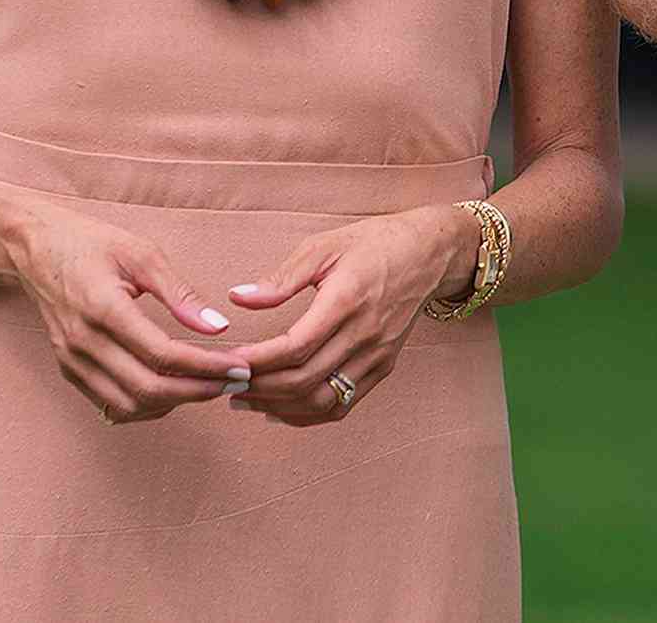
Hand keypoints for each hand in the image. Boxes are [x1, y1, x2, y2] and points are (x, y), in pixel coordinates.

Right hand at [8, 201, 247, 423]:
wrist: (35, 248)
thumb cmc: (92, 243)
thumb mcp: (142, 253)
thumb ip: (181, 293)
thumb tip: (218, 326)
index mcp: (103, 309)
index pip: (162, 355)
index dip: (206, 366)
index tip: (239, 366)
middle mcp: (83, 342)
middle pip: (147, 389)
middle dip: (198, 391)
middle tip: (234, 380)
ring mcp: (71, 360)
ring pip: (128, 405)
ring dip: (173, 403)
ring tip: (208, 385)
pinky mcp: (68, 369)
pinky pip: (110, 403)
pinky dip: (146, 405)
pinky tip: (173, 389)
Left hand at [225, 206, 474, 424]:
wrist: (428, 253)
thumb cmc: (373, 244)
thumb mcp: (324, 246)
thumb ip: (282, 278)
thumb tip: (238, 298)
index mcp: (348, 300)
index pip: (296, 346)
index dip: (258, 361)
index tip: (228, 363)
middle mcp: (366, 333)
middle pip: (305, 379)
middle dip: (260, 388)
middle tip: (227, 383)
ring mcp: (378, 354)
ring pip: (322, 400)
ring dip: (279, 406)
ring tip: (246, 398)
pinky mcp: (384, 366)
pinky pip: (342, 403)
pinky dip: (307, 413)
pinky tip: (280, 407)